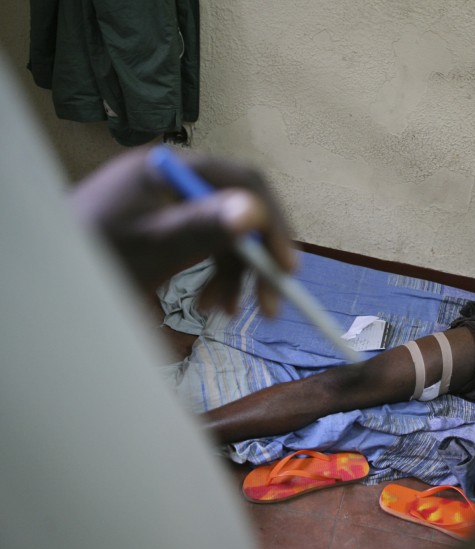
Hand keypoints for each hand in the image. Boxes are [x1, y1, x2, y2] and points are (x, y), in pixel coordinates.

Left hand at [70, 148, 295, 313]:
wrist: (47, 279)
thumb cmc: (95, 259)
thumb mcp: (152, 247)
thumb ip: (202, 227)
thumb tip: (253, 210)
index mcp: (173, 168)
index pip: (244, 182)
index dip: (272, 224)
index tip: (286, 268)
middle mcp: (177, 177)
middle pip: (240, 209)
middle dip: (256, 258)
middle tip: (269, 303)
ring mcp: (172, 200)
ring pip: (228, 233)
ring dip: (236, 275)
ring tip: (224, 313)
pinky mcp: (168, 224)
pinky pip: (209, 245)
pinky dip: (218, 275)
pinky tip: (211, 304)